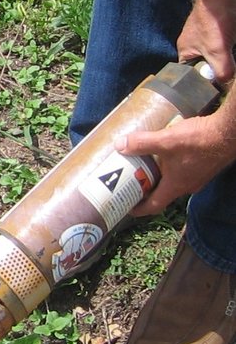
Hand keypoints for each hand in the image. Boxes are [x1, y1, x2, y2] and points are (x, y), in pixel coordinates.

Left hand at [116, 107, 235, 215]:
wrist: (228, 134)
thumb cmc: (200, 140)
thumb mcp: (166, 140)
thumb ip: (142, 143)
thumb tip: (119, 145)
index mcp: (176, 186)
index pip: (154, 206)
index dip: (138, 209)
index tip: (126, 206)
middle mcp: (187, 186)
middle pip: (161, 194)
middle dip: (144, 189)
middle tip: (127, 181)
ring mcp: (196, 177)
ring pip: (171, 182)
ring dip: (156, 177)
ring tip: (141, 165)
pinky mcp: (201, 167)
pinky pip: (180, 172)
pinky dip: (167, 167)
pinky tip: (162, 153)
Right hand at [177, 0, 235, 82]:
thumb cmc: (213, 21)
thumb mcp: (217, 51)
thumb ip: (221, 71)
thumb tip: (225, 85)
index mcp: (185, 52)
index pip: (189, 76)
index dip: (201, 82)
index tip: (214, 88)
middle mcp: (194, 46)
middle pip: (206, 67)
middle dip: (217, 71)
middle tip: (228, 76)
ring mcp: (208, 39)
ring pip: (218, 58)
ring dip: (227, 61)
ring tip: (232, 63)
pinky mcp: (220, 33)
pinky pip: (225, 49)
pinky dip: (231, 52)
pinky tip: (235, 51)